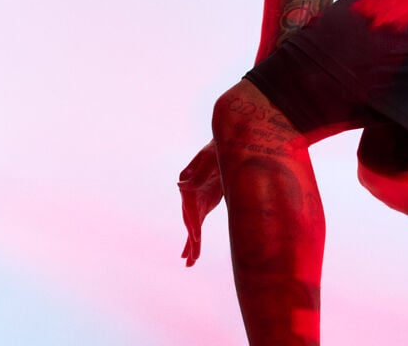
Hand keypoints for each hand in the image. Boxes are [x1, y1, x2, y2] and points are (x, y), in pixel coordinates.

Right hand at [178, 139, 223, 266]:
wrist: (228, 144)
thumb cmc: (217, 149)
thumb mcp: (210, 158)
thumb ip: (198, 174)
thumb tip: (180, 185)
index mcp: (188, 182)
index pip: (189, 206)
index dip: (193, 221)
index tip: (196, 235)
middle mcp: (190, 193)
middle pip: (189, 219)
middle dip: (192, 239)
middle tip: (192, 257)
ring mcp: (197, 200)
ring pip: (192, 225)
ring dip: (192, 244)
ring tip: (190, 263)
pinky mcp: (205, 204)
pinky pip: (199, 224)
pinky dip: (195, 238)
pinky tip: (192, 255)